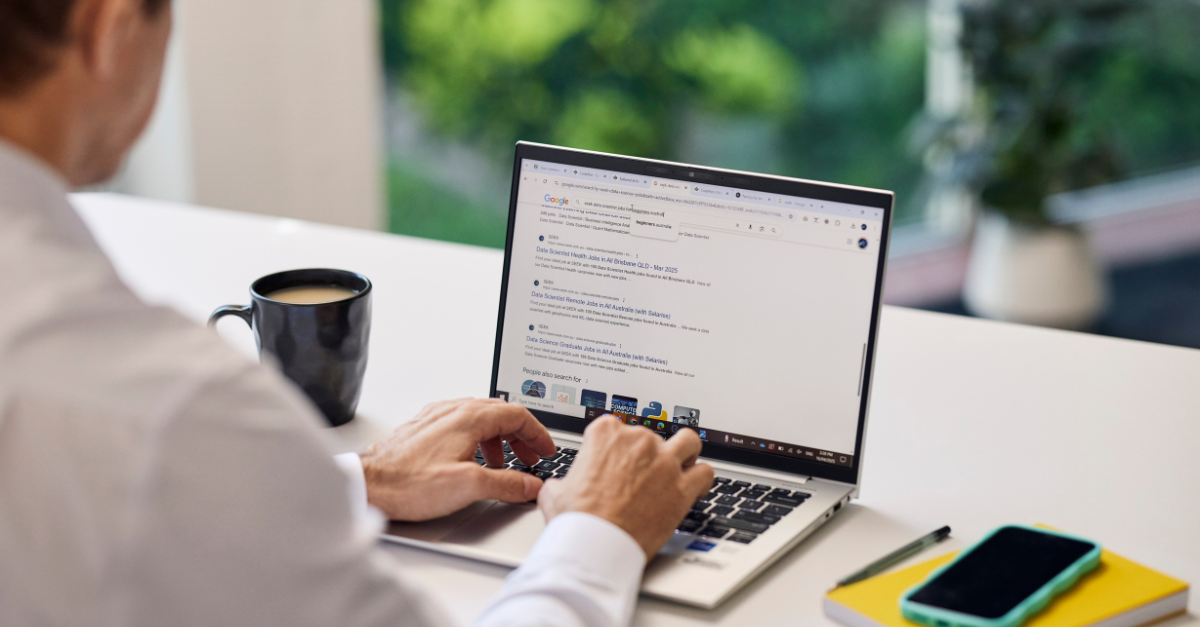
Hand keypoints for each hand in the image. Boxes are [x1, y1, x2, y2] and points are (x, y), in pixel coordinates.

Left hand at [360, 398, 556, 520]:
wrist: (368, 485)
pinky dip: (476, 439)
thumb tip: (530, 484)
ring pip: (479, 418)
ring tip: (502, 464)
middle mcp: (452, 411)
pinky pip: (460, 425)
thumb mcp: (469, 485)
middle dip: (520, 436)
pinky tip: (471, 460)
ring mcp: (436, 418)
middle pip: (499, 413)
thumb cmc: (409, 483)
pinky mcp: (423, 429)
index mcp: (468, 417)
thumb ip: (506, 484)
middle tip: (530, 456)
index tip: (545, 449)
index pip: (517, 414)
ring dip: (498, 439)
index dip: (537, 433)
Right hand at [538, 415, 714, 559]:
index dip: (620, 445)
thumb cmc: (577, 520)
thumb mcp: (555, 493)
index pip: (620, 426)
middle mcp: (638, 441)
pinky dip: (701, 479)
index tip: (620, 460)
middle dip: (650, 455)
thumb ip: (562, 481)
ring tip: (679, 468)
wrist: (596, 545)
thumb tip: (558, 487)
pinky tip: (693, 489)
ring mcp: (663, 462)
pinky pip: (705, 472)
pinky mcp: (682, 487)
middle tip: (643, 476)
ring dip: (685, 454)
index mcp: (606, 434)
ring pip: (689, 442)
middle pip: (654, 436)